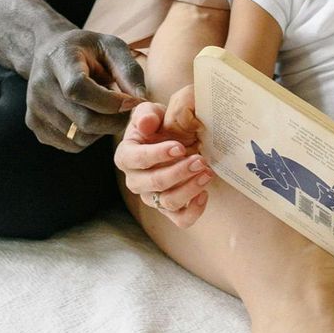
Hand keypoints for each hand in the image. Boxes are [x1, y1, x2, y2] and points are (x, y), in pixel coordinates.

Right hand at [25, 28, 147, 149]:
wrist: (49, 51)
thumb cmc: (86, 49)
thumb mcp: (111, 46)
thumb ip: (128, 70)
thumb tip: (141, 100)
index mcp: (59, 60)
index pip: (78, 89)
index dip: (109, 101)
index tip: (131, 101)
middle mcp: (41, 86)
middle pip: (83, 120)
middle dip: (114, 121)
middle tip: (128, 111)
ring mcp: (35, 108)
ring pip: (79, 137)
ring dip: (102, 130)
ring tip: (106, 110)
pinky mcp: (35, 125)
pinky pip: (71, 145)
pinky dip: (88, 137)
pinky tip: (90, 116)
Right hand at [116, 89, 212, 225]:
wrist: (168, 137)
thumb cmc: (157, 124)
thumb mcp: (150, 112)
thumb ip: (146, 114)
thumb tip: (145, 124)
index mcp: (126, 156)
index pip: (137, 159)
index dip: (158, 154)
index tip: (180, 147)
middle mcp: (135, 180)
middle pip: (155, 183)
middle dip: (179, 172)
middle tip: (200, 160)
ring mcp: (151, 197)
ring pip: (168, 202)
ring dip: (190, 189)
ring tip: (207, 173)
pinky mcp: (168, 209)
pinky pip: (180, 219)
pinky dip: (194, 211)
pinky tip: (204, 194)